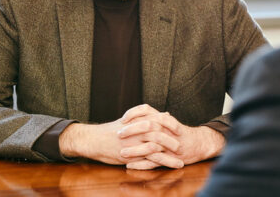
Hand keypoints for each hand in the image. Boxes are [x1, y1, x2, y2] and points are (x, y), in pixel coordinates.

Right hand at [58, 104, 182, 167]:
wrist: (94, 139)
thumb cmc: (111, 131)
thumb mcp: (130, 121)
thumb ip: (148, 117)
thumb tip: (166, 114)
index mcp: (139, 120)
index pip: (159, 120)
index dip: (171, 125)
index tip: (180, 130)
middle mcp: (138, 129)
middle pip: (161, 132)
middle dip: (173, 139)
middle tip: (184, 145)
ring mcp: (135, 141)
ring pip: (158, 145)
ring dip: (171, 153)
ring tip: (181, 159)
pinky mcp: (132, 153)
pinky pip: (151, 157)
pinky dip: (163, 162)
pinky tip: (171, 166)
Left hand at [120, 108, 225, 169]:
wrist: (199, 143)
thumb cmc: (179, 132)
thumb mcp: (167, 121)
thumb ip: (153, 117)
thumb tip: (135, 115)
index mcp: (163, 119)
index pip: (147, 110)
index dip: (134, 113)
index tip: (123, 119)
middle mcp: (166, 130)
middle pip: (147, 126)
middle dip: (132, 131)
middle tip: (119, 134)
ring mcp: (169, 144)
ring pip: (150, 146)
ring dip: (135, 150)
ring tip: (122, 152)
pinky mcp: (170, 157)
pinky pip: (154, 161)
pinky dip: (141, 164)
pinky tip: (130, 165)